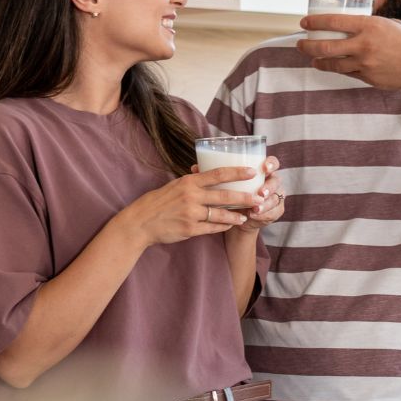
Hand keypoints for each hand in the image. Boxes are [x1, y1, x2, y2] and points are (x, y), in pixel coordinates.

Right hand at [120, 165, 255, 246]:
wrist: (141, 222)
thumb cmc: (158, 202)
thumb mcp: (175, 186)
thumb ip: (193, 183)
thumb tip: (211, 177)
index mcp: (188, 182)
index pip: (217, 174)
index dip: (236, 173)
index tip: (252, 172)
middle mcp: (191, 196)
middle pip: (224, 196)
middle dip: (244, 198)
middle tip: (258, 198)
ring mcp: (191, 214)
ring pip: (221, 214)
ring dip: (235, 216)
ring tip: (245, 216)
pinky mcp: (190, 229)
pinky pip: (212, 228)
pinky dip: (222, 226)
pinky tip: (229, 225)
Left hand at [228, 157, 283, 235]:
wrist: (235, 217)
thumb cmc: (230, 195)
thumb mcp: (227, 185)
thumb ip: (227, 180)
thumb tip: (216, 173)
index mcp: (263, 171)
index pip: (272, 163)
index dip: (271, 164)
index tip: (265, 168)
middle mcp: (271, 182)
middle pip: (276, 181)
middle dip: (269, 187)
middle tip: (261, 193)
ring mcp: (275, 196)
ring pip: (276, 198)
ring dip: (266, 204)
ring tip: (255, 209)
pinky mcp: (276, 211)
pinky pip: (274, 212)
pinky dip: (264, 215)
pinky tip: (254, 215)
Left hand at [296, 13, 400, 92]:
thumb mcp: (389, 24)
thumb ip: (369, 26)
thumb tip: (351, 25)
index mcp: (369, 25)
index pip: (333, 21)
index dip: (314, 22)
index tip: (304, 22)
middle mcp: (363, 44)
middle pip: (325, 46)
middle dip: (307, 46)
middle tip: (299, 44)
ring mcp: (364, 63)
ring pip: (332, 64)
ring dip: (318, 61)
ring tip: (312, 59)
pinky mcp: (367, 78)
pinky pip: (347, 73)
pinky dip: (338, 69)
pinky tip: (333, 66)